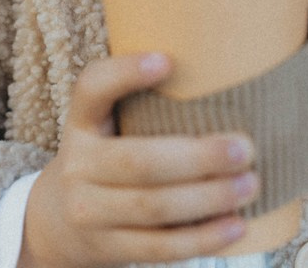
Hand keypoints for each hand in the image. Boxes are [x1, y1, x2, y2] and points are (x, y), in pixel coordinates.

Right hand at [18, 53, 257, 267]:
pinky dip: (202, 239)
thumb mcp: (103, 126)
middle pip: (138, 161)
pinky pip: (160, 247)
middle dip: (197, 156)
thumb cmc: (102, 158)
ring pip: (153, 207)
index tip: (167, 61)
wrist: (58, 221)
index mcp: (80, 121)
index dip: (124, 73)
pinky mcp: (107, 247)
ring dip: (208, 198)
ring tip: (249, 184)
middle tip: (244, 147)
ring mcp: (88, 211)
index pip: (91, 88)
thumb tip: (218, 73)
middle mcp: (78, 164)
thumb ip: (140, 104)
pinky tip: (235, 226)